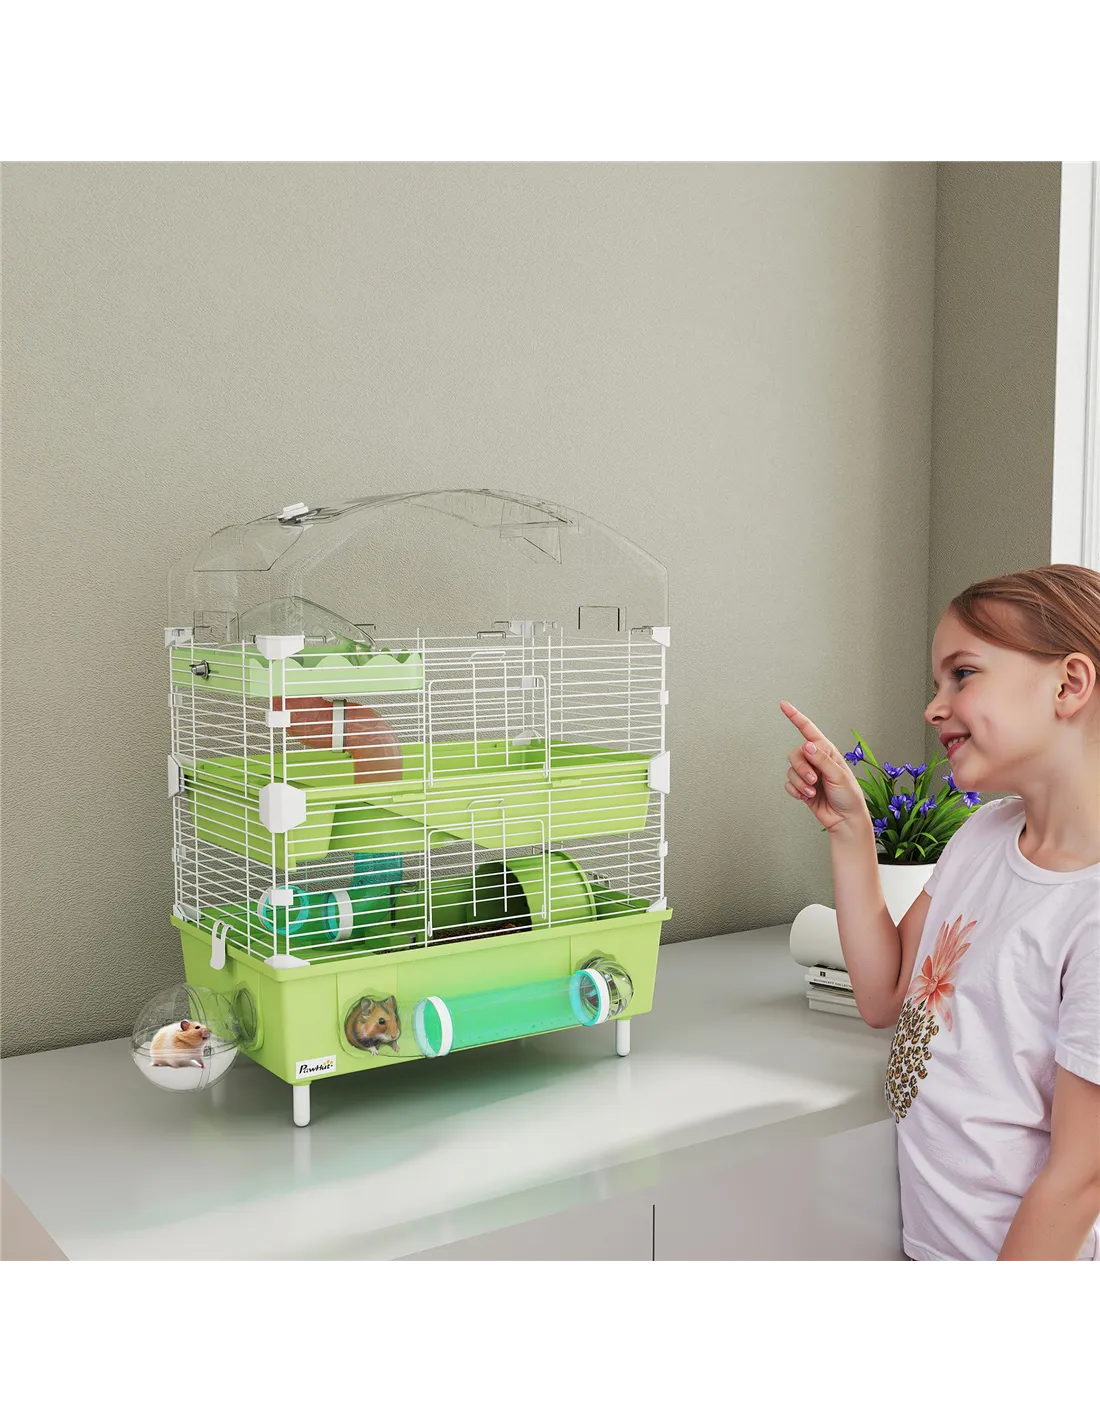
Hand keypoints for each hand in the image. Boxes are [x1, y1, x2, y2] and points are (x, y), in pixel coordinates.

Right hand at [779, 701, 870, 832]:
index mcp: (827, 752)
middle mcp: (816, 760)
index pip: (808, 730)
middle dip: (802, 768)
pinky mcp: (801, 787)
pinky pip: (789, 784)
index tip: (783, 705)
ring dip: (801, 783)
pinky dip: (796, 791)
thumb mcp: (839, 776)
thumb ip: (821, 760)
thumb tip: (806, 745)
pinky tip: (806, 797)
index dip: (795, 717)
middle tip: (813, 780)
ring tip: (813, 792)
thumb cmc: (849, 796)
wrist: (845, 820)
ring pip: (791, 770)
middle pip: (795, 753)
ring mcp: (808, 774)